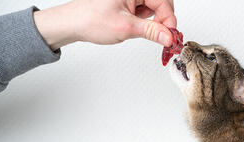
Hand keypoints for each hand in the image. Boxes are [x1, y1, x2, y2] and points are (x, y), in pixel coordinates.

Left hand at [33, 0, 176, 49]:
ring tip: (143, 31)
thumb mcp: (126, 27)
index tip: (171, 34)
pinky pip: (145, 10)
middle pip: (161, 2)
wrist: (73, 24)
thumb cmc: (90, 19)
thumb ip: (151, 31)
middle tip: (163, 35)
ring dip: (154, 21)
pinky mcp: (128, 3)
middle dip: (163, 19)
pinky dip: (146, 21)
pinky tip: (138, 28)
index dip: (169, 19)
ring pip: (154, 7)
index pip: (162, 1)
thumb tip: (169, 36)